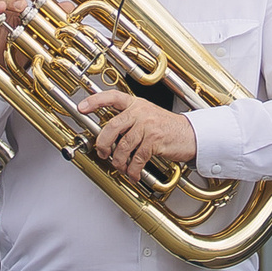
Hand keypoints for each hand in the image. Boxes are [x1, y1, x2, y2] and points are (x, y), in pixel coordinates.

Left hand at [82, 90, 198, 185]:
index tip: (81, 107)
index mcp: (136, 104)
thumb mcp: (147, 116)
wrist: (190, 135)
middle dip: (102, 143)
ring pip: (123, 146)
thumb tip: (108, 136)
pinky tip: (133, 173)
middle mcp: (140, 112)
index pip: (112, 97)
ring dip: (119, 161)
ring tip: (120, 167)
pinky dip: (133, 170)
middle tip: (101, 152)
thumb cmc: (167, 128)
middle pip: (112, 126)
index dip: (95, 101)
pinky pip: (137, 158)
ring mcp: (148, 126)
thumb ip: (128, 121)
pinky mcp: (155, 141)